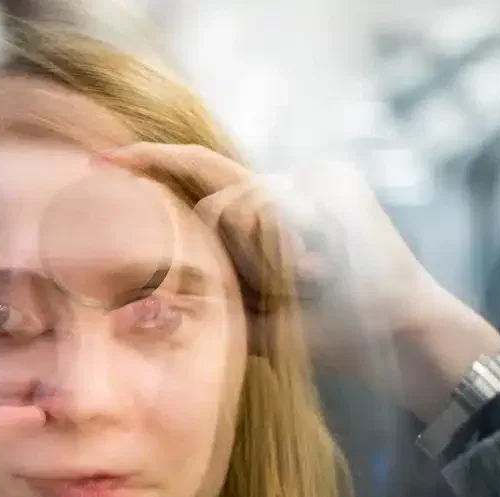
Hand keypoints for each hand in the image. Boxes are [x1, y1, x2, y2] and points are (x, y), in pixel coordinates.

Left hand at [105, 144, 499, 418]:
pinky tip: (316, 266)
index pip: (202, 184)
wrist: (394, 334)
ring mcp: (309, 179)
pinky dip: (280, 242)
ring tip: (302, 280)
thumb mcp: (247, 316)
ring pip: (235, 201)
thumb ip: (208, 298)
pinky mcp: (334, 179)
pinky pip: (273, 204)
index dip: (156, 171)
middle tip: (106, 160)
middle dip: (153, 161)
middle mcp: (284, 189)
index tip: (105, 167)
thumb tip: (134, 309)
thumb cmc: (325, 332)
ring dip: (250, 252)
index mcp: (263, 219)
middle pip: (207, 168)